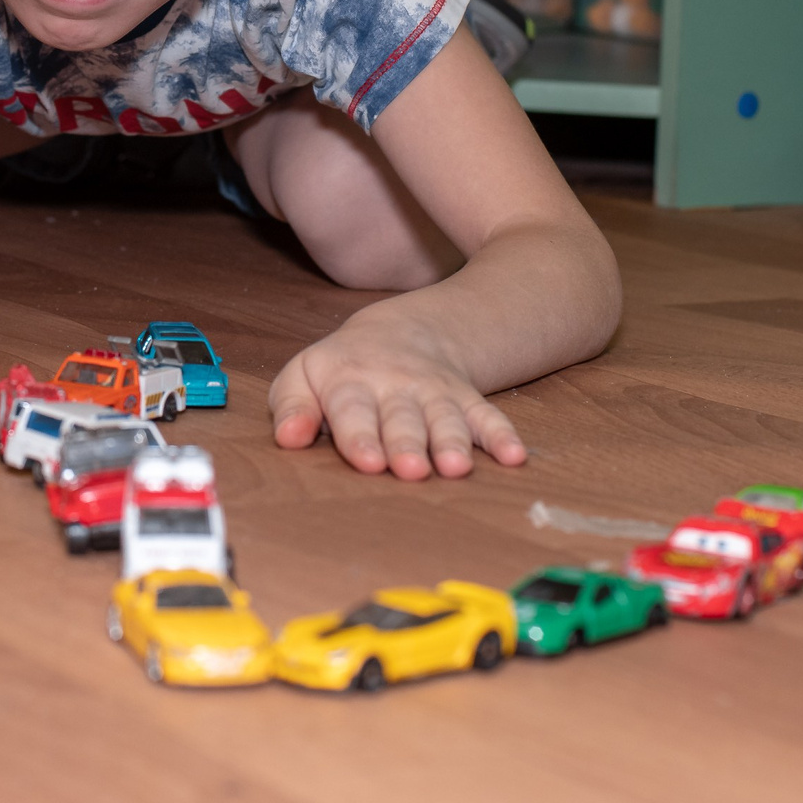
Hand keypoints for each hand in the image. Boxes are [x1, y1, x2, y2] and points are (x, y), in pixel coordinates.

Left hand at [269, 299, 527, 478]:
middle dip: (407, 443)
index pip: (353, 409)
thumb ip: (291, 407)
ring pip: (446, 417)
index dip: (360, 436)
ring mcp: (435, 392)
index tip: (368, 462)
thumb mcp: (303, 376)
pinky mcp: (466, 398)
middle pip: (402, 418)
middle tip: (411, 470)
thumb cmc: (342, 369)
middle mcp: (396, 386)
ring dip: (453, 442)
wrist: (401, 332)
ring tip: (457, 467)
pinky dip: (502, 435)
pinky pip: (488, 415)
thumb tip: (287, 439)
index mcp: (350, 381)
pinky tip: (514, 457)